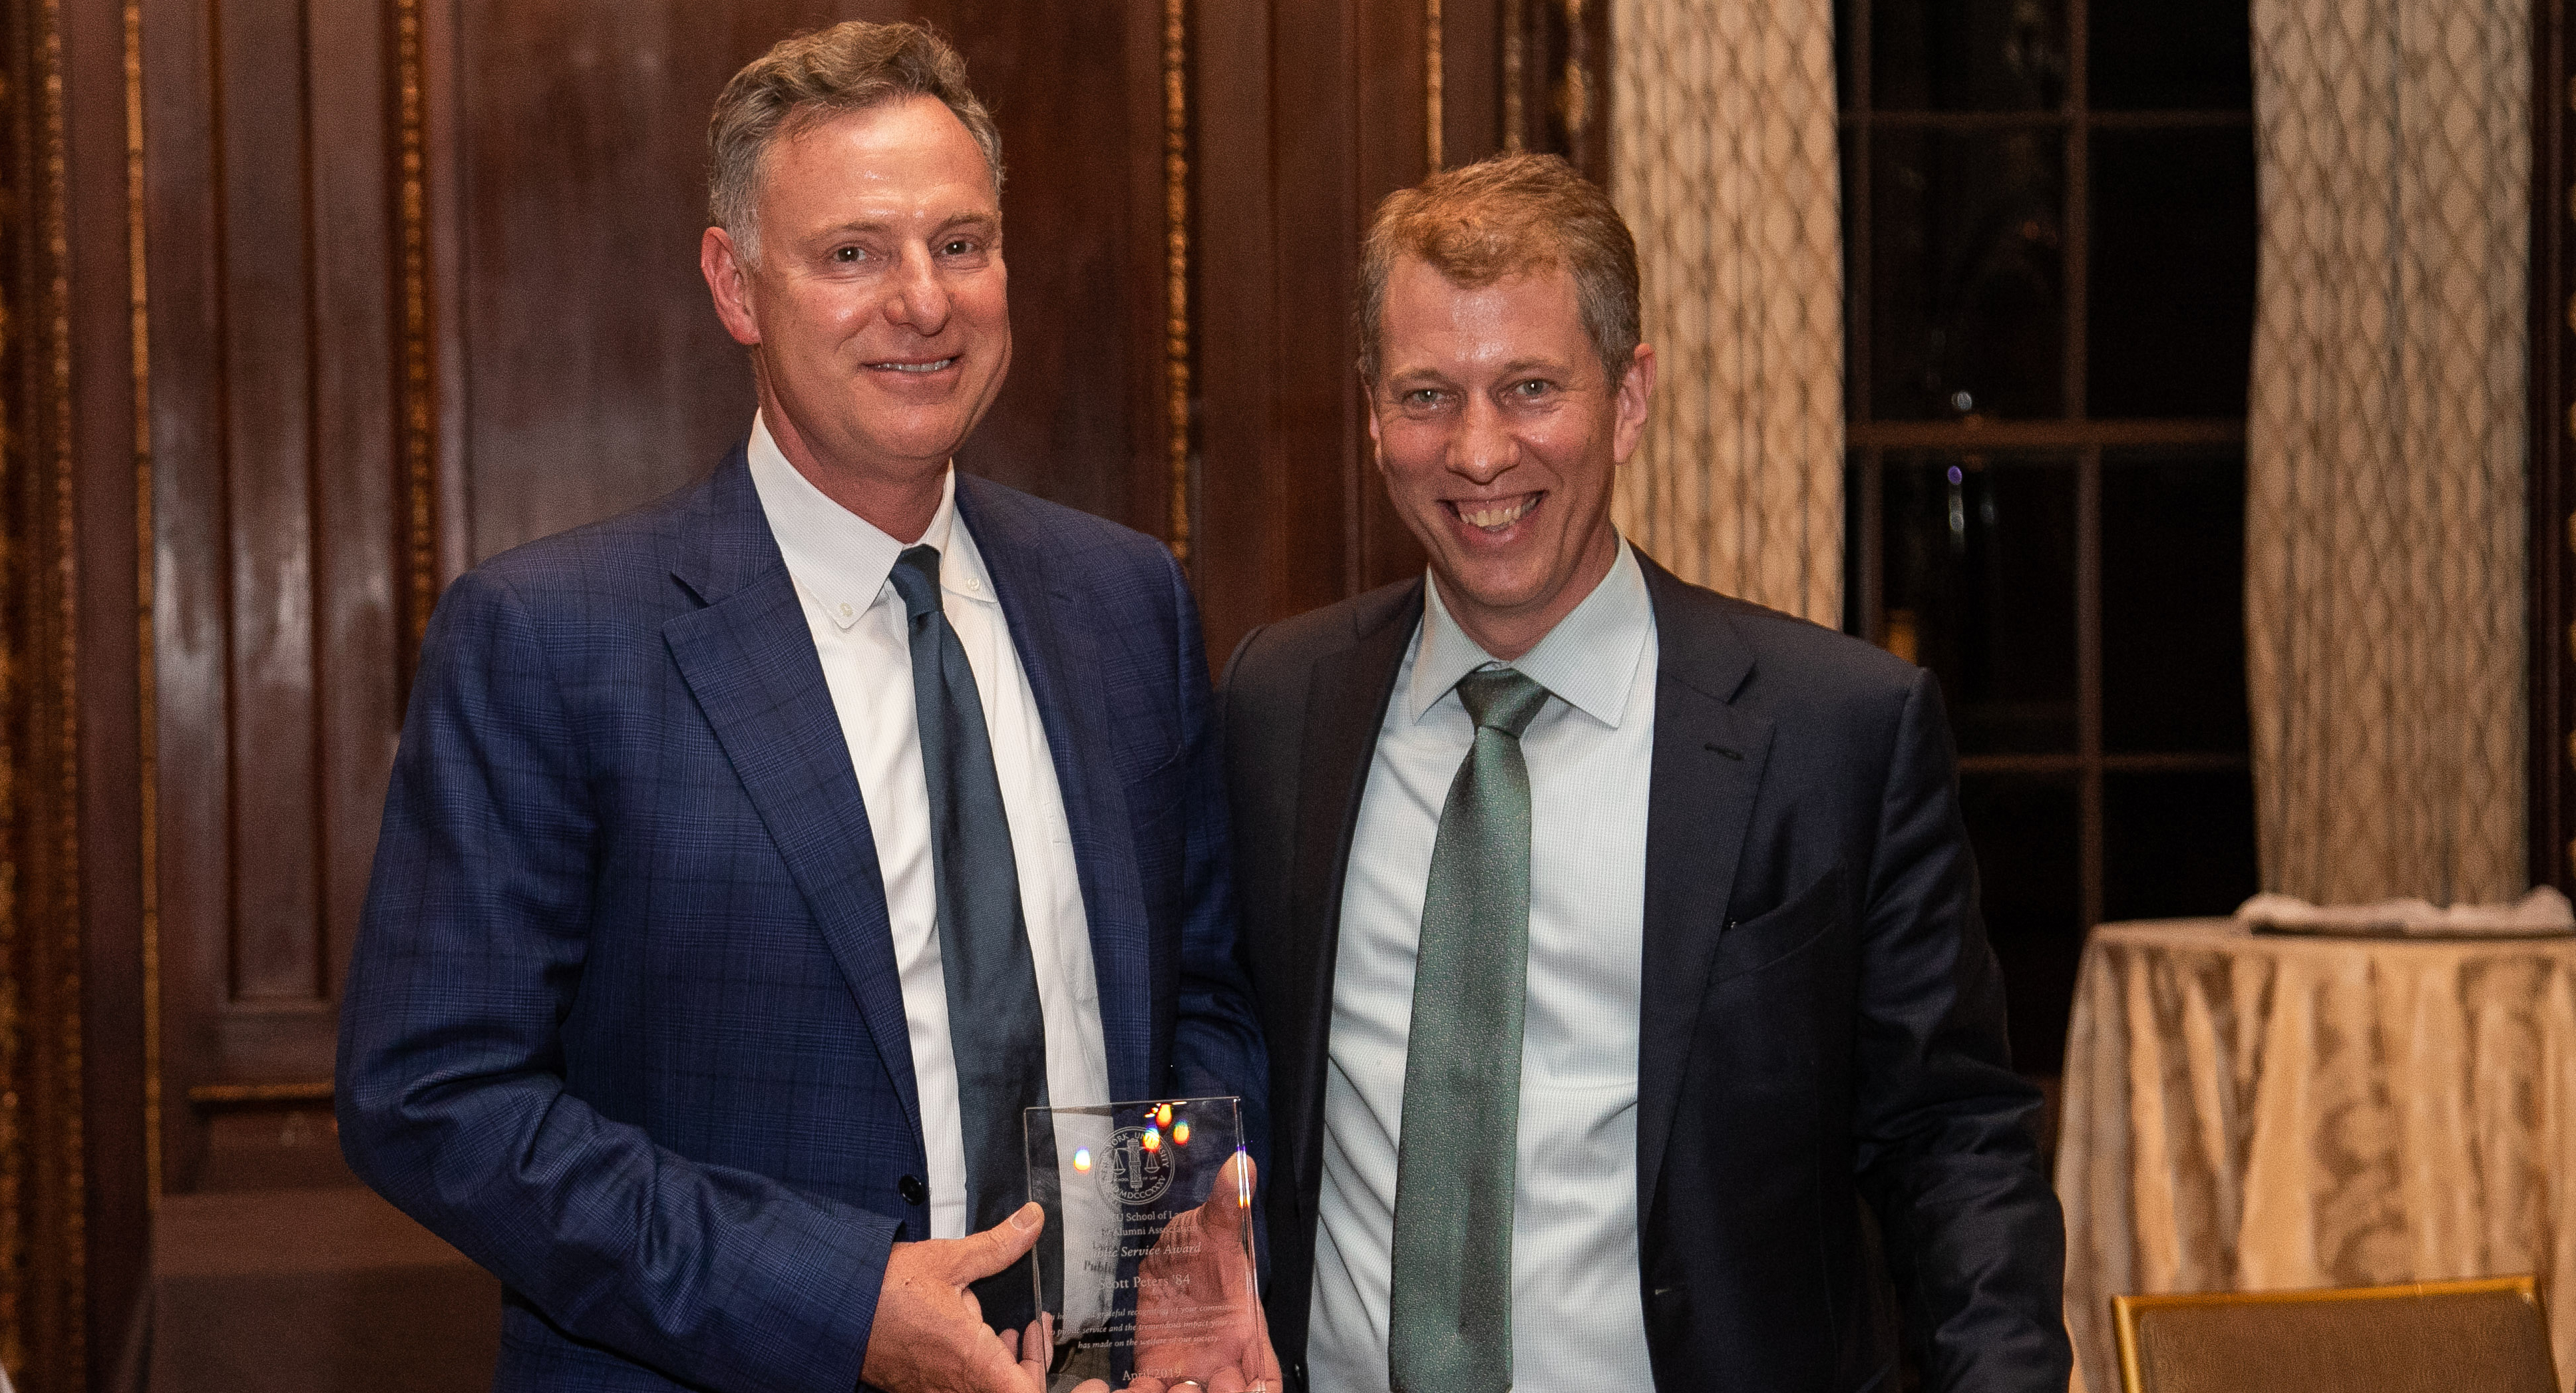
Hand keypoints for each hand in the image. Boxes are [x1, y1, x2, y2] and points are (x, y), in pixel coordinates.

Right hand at [863, 1202, 1084, 1392]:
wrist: (831, 1306)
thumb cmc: (878, 1291)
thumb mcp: (946, 1260)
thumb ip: (996, 1246)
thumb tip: (1028, 1224)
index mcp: (971, 1359)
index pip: (1025, 1390)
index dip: (1041, 1365)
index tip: (1043, 1334)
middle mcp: (956, 1384)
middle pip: (1010, 1389)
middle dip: (1029, 1360)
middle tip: (1032, 1328)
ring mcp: (935, 1388)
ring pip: (986, 1388)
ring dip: (1002, 1363)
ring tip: (1006, 1330)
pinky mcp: (919, 1386)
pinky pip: (960, 1384)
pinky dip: (975, 1364)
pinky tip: (968, 1331)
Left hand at [1128, 1152, 1280, 1392]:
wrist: (1167, 1259)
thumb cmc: (1201, 1247)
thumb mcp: (1212, 1227)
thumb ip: (1227, 1205)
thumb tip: (1241, 1164)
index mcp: (1245, 1333)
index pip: (1265, 1380)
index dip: (1257, 1391)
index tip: (1238, 1380)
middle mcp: (1221, 1359)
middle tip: (1188, 1383)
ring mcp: (1189, 1370)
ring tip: (1156, 1385)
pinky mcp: (1156, 1371)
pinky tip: (1125, 1390)